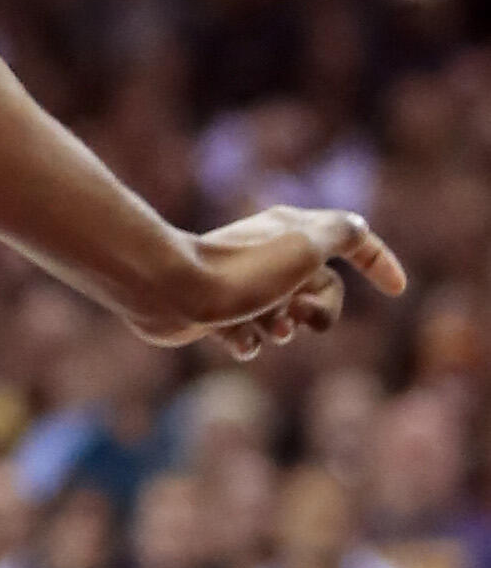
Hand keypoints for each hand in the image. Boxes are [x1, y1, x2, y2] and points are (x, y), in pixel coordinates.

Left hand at [128, 206, 404, 359]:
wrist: (169, 292)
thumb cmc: (243, 271)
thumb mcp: (307, 246)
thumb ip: (342, 233)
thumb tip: (355, 226)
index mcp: (292, 230)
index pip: (351, 239)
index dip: (378, 261)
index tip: (397, 290)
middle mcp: (267, 253)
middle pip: (323, 291)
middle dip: (321, 311)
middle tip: (298, 313)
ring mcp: (240, 284)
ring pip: (287, 320)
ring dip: (283, 329)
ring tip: (264, 323)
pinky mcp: (214, 311)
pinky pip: (249, 337)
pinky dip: (247, 341)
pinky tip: (231, 337)